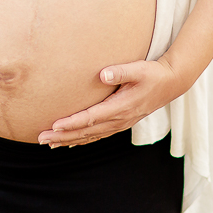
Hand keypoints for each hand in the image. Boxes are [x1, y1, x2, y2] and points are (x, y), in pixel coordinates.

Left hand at [37, 59, 185, 147]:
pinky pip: (98, 136)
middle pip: (86, 132)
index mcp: (121, 107)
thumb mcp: (139, 69)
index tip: (54, 125)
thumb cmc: (153, 74)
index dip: (72, 123)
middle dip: (62, 136)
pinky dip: (82, 140)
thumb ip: (121, 71)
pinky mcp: (120, 123)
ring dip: (69, 141)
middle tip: (41, 138)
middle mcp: (119, 120)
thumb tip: (103, 74)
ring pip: (90, 136)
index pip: (91, 118)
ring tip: (49, 144)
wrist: (170, 84)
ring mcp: (120, 124)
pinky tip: (70, 143)